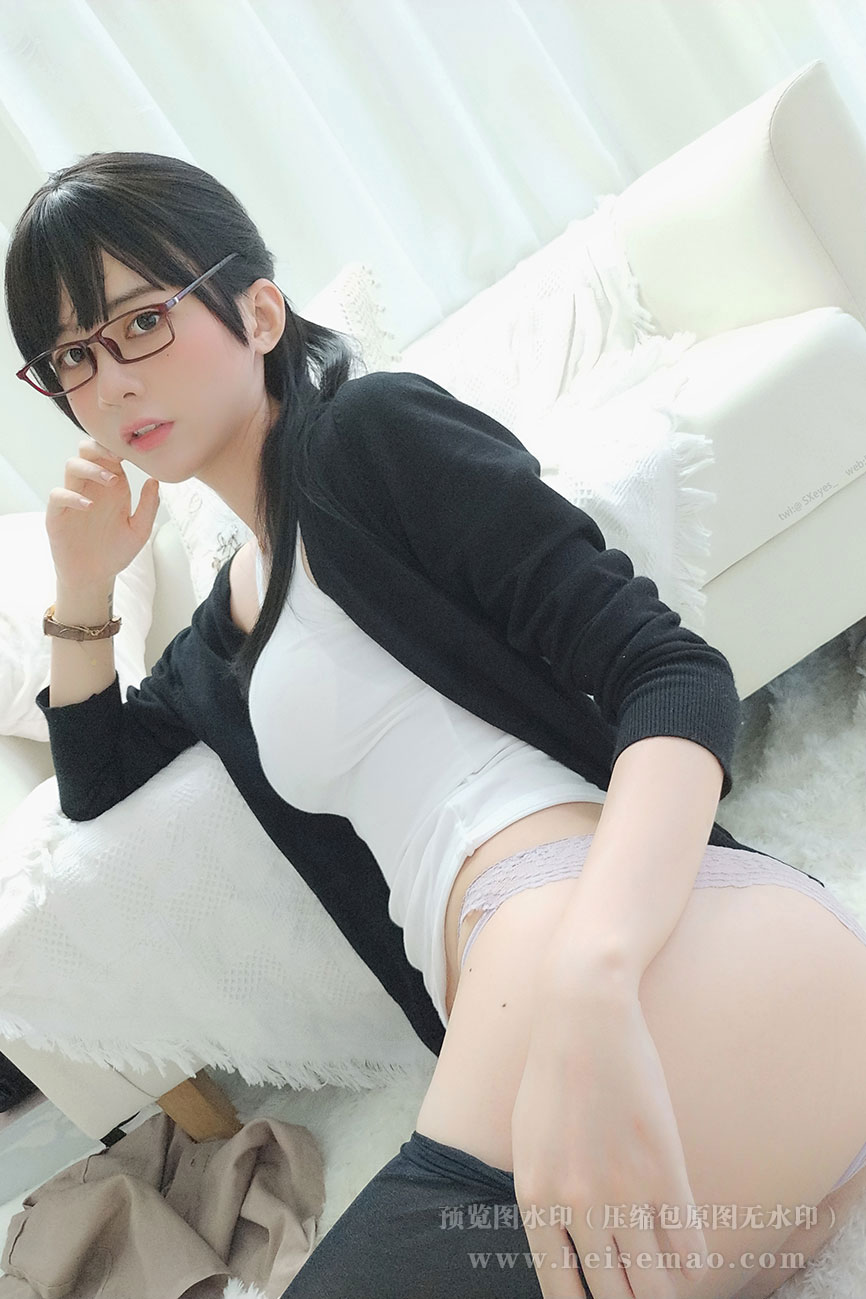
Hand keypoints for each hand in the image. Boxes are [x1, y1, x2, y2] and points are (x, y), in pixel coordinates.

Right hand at [46, 435, 160, 590]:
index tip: (132, 449)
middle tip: (117, 458)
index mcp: (113, 485)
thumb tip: (155, 480)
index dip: (117, 446)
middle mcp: (92, 487)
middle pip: (86, 450)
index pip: (110, 453)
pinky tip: (89, 507)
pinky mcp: (58, 514)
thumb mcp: (140, 531)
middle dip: (100, 447)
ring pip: (72, 466)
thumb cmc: (116, 551)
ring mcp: (74, 498)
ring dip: (91, 468)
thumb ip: (149, 506)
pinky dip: (72, 496)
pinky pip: (58, 495)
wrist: (95, 576)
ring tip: (110, 482)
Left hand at [510, 980, 706, 1297]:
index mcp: (537, 1202)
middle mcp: (578, 1206)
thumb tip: (563, 1251)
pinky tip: (692, 1260)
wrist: (583, 1016)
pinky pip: (689, 1246)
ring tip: (668, 1285)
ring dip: (665, 1291)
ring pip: (657, 1285)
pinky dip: (694, 1263)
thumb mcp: (528, 1145)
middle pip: (616, 1297)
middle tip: (640, 1291)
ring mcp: (624, 1191)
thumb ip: (542, 1202)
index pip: (565, 1294)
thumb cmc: (551, 1075)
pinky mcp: (664, 1169)